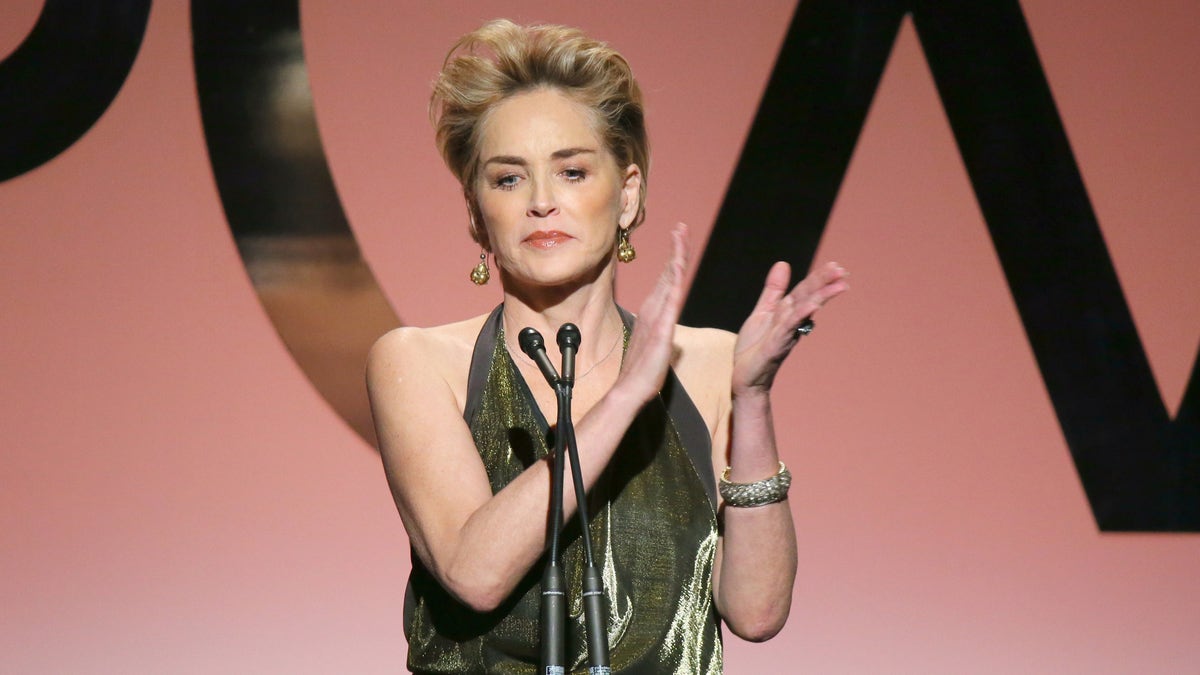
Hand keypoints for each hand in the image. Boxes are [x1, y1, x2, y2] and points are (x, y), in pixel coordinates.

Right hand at [616, 222, 688, 402]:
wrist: (630, 389)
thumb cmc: (642, 372)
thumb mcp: (655, 344)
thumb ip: (660, 329)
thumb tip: (664, 323)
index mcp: (654, 312)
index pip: (666, 279)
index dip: (673, 257)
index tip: (678, 237)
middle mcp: (654, 309)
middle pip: (668, 273)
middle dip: (675, 248)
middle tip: (681, 226)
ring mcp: (657, 317)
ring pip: (669, 280)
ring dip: (675, 256)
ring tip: (680, 235)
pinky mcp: (661, 329)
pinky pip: (670, 301)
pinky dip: (674, 281)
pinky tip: (678, 266)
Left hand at [732, 261, 848, 395]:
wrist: (744, 378)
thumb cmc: (754, 348)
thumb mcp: (762, 312)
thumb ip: (774, 290)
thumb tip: (784, 263)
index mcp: (787, 313)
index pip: (805, 291)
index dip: (818, 278)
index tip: (836, 266)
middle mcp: (790, 323)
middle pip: (808, 298)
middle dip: (824, 284)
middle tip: (842, 271)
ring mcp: (785, 334)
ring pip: (804, 312)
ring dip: (820, 298)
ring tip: (838, 285)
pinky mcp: (775, 346)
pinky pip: (789, 327)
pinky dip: (800, 315)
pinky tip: (812, 305)